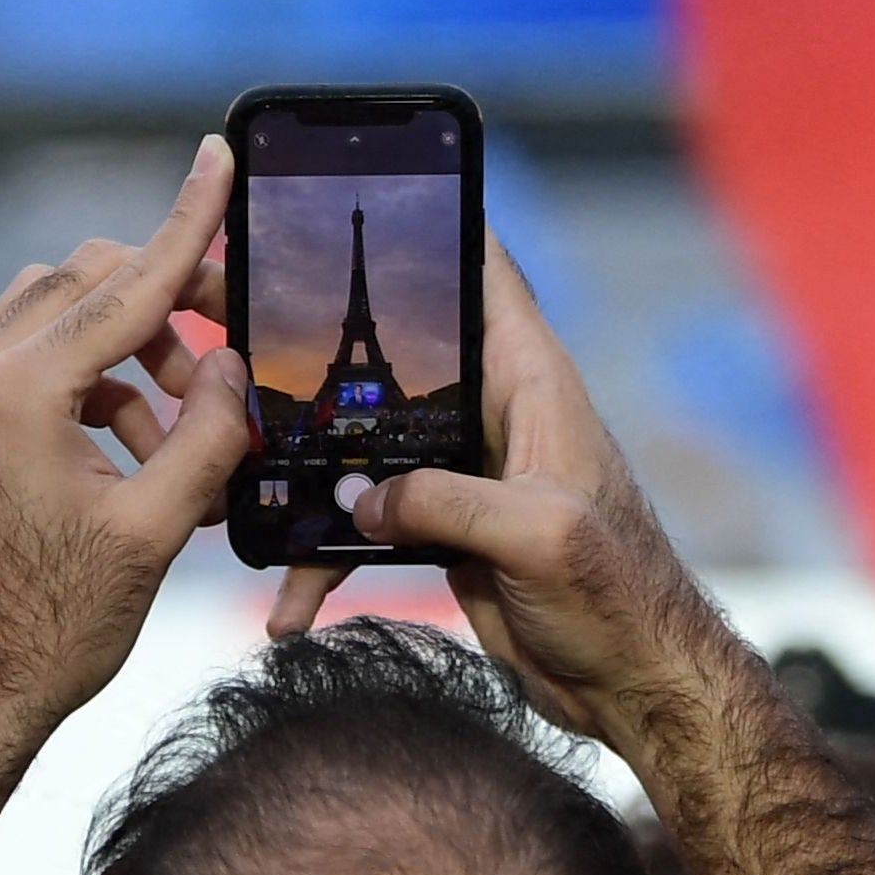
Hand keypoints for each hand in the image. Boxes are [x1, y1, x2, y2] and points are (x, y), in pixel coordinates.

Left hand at [0, 142, 254, 874]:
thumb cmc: (46, 631)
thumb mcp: (153, 533)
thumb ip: (207, 438)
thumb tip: (237, 372)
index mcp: (18, 390)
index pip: (126, 282)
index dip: (186, 220)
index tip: (217, 157)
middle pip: (88, 285)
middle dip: (167, 305)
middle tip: (230, 348)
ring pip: (58, 321)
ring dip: (131, 353)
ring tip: (189, 430)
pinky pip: (34, 368)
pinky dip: (94, 388)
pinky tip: (140, 457)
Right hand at [268, 245, 874, 874]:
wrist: (638, 688)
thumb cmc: (621, 598)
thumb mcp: (540, 538)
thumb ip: (450, 503)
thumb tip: (361, 498)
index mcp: (532, 384)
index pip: (485, 274)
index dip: (435, 223)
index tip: (367, 187)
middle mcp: (494, 414)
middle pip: (397, 355)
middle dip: (321, 349)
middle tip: (238, 330)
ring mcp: (465, 472)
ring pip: (365, 446)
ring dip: (305, 473)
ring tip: (235, 488)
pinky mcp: (446, 529)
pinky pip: (367, 524)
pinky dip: (325, 559)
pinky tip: (286, 607)